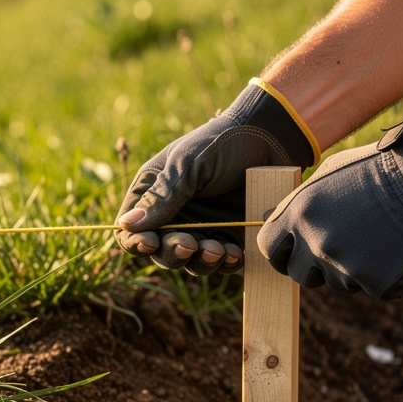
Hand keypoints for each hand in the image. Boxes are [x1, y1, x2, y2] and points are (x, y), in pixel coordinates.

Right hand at [114, 79, 317, 274]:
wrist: (274, 137)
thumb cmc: (224, 143)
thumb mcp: (187, 164)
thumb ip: (160, 197)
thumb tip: (127, 225)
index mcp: (153, 195)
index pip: (131, 230)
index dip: (136, 242)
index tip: (151, 242)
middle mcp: (174, 216)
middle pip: (158, 252)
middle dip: (172, 254)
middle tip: (191, 245)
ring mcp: (202, 228)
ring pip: (189, 263)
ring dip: (200, 263)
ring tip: (218, 249)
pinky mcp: (231, 237)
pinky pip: (221, 263)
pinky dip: (226, 264)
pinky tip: (235, 253)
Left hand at [257, 118, 402, 299]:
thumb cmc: (378, 169)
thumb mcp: (326, 175)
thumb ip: (299, 204)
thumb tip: (276, 221)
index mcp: (298, 214)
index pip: (269, 248)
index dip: (280, 252)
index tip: (289, 253)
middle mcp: (316, 244)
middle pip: (300, 274)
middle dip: (315, 266)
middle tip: (341, 247)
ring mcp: (345, 267)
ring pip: (338, 283)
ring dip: (352, 268)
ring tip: (376, 238)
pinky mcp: (376, 283)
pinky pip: (372, 288)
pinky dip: (384, 275)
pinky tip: (397, 248)